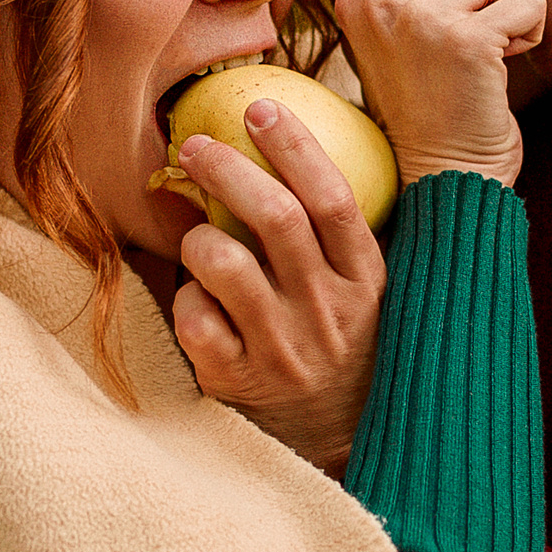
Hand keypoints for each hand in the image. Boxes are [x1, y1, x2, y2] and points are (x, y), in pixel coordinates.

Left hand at [167, 99, 387, 475]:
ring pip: (226, 265)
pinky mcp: (238, 381)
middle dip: (227, 170)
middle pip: (277, 219)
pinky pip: (194, 319)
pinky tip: (197, 300)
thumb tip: (274, 144)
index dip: (295, 147)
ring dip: (198, 238)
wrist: (339, 444)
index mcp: (366, 281)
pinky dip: (185, 298)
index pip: (333, 200)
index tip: (261, 107)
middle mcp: (329, 313)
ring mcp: (284, 350)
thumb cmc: (342, 345)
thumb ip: (329, 232)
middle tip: (193, 145)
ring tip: (196, 238)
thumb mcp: (360, 290)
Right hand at [331, 0, 546, 188]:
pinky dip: (530, 29)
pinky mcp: (469, 40)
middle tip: (480, 23)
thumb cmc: (431, 101)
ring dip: (514, 4)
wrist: (444, 173)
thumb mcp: (395, 32)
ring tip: (492, 44)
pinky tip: (507, 60)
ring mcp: (422, 18)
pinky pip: (529, 1)